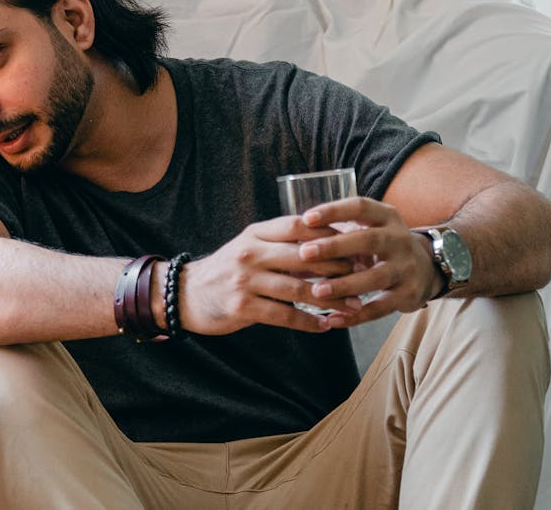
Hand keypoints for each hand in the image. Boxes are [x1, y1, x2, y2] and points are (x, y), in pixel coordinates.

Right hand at [179, 215, 362, 334]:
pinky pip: (284, 314)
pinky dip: (308, 321)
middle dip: (339, 267)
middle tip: (365, 276)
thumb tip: (328, 248)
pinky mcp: (242, 307)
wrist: (185, 294)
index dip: (331, 234)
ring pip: (299, 288)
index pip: (300, 225)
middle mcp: (251, 253)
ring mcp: (245, 280)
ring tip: (354, 307)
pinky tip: (324, 325)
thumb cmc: (227, 270)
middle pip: (305, 256)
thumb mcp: (250, 248)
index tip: (356, 244)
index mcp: (255, 234)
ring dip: (331, 299)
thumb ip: (281, 245)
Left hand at [296, 196, 441, 327]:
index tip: (306, 218)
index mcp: (387, 217)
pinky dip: (355, 315)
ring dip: (344, 285)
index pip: (360, 207)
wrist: (426, 268)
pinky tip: (332, 318)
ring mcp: (406, 268)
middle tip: (305, 253)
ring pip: (374, 278)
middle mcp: (399, 239)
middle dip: (335, 247)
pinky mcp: (408, 294)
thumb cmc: (380, 245)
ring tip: (316, 291)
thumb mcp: (369, 227)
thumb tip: (293, 235)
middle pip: (368, 241)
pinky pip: (380, 307)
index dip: (334, 211)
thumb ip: (339, 229)